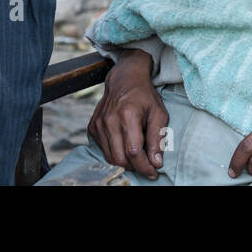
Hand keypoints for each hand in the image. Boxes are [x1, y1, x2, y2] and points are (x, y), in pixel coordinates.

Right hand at [89, 49, 167, 180]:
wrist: (124, 79)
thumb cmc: (145, 96)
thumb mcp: (159, 113)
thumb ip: (158, 138)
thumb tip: (156, 162)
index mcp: (127, 115)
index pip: (133, 151)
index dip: (144, 166)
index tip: (154, 172)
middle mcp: (109, 120)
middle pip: (119, 158)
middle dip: (135, 167)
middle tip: (147, 166)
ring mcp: (98, 123)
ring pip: (110, 157)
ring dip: (125, 162)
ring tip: (138, 156)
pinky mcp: (92, 126)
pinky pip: (103, 149)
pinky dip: (115, 152)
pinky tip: (125, 145)